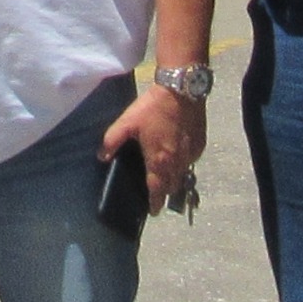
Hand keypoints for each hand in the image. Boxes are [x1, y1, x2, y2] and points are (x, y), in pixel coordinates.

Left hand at [100, 83, 206, 212]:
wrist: (181, 90)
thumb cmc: (153, 107)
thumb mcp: (127, 122)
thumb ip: (112, 141)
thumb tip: (102, 156)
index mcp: (159, 160)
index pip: (157, 190)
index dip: (155, 203)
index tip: (153, 211)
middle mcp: (177, 162)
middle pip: (172, 187)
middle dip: (164, 193)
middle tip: (157, 193)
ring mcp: (191, 154)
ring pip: (183, 175)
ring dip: (175, 179)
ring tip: (167, 177)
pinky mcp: (201, 144)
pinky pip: (192, 161)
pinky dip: (184, 163)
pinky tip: (177, 155)